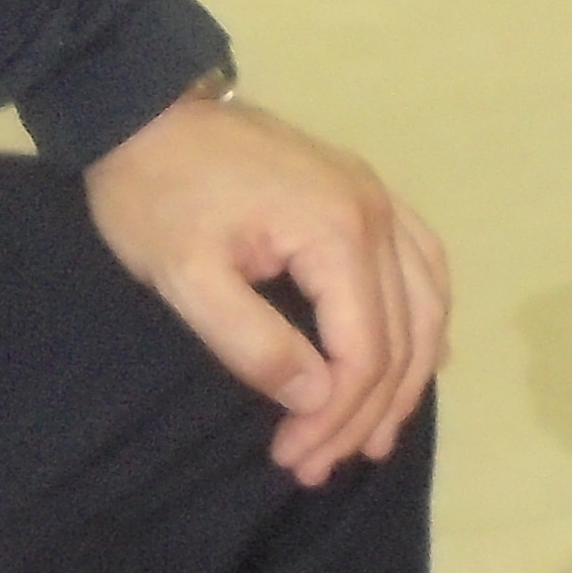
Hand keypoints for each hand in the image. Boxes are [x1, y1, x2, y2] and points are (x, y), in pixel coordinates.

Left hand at [85, 92, 450, 483]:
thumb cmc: (155, 194)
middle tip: (320, 466)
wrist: (143, 106)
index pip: (365, 350)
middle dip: (366, 412)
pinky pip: (422, 262)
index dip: (336, 417)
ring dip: (408, 374)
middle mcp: (376, 212)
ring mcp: (376, 195)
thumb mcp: (186, 278)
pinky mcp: (362, 190)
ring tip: (376, 434)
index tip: (294, 460)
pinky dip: (425, 317)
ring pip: (427, 301)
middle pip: (402, 335)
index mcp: (337, 232)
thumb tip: (318, 399)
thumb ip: (254, 343)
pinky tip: (416, 355)